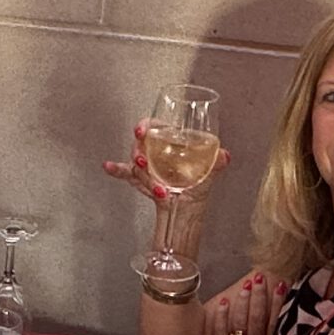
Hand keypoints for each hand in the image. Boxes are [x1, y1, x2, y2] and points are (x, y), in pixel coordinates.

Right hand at [101, 119, 229, 203]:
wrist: (188, 208)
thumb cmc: (196, 186)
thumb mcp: (209, 170)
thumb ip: (217, 161)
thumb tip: (225, 155)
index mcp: (171, 141)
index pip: (154, 127)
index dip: (146, 126)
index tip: (141, 131)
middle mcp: (156, 150)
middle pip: (140, 144)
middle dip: (140, 153)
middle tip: (144, 161)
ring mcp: (146, 165)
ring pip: (135, 163)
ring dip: (144, 176)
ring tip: (159, 188)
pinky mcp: (138, 179)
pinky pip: (124, 172)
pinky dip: (116, 170)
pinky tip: (108, 166)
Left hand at [204, 272, 279, 334]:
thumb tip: (284, 333)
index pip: (274, 323)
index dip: (278, 303)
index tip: (281, 286)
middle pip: (258, 318)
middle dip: (259, 296)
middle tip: (260, 277)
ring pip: (241, 323)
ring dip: (243, 302)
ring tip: (246, 286)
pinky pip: (220, 333)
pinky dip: (221, 317)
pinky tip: (222, 302)